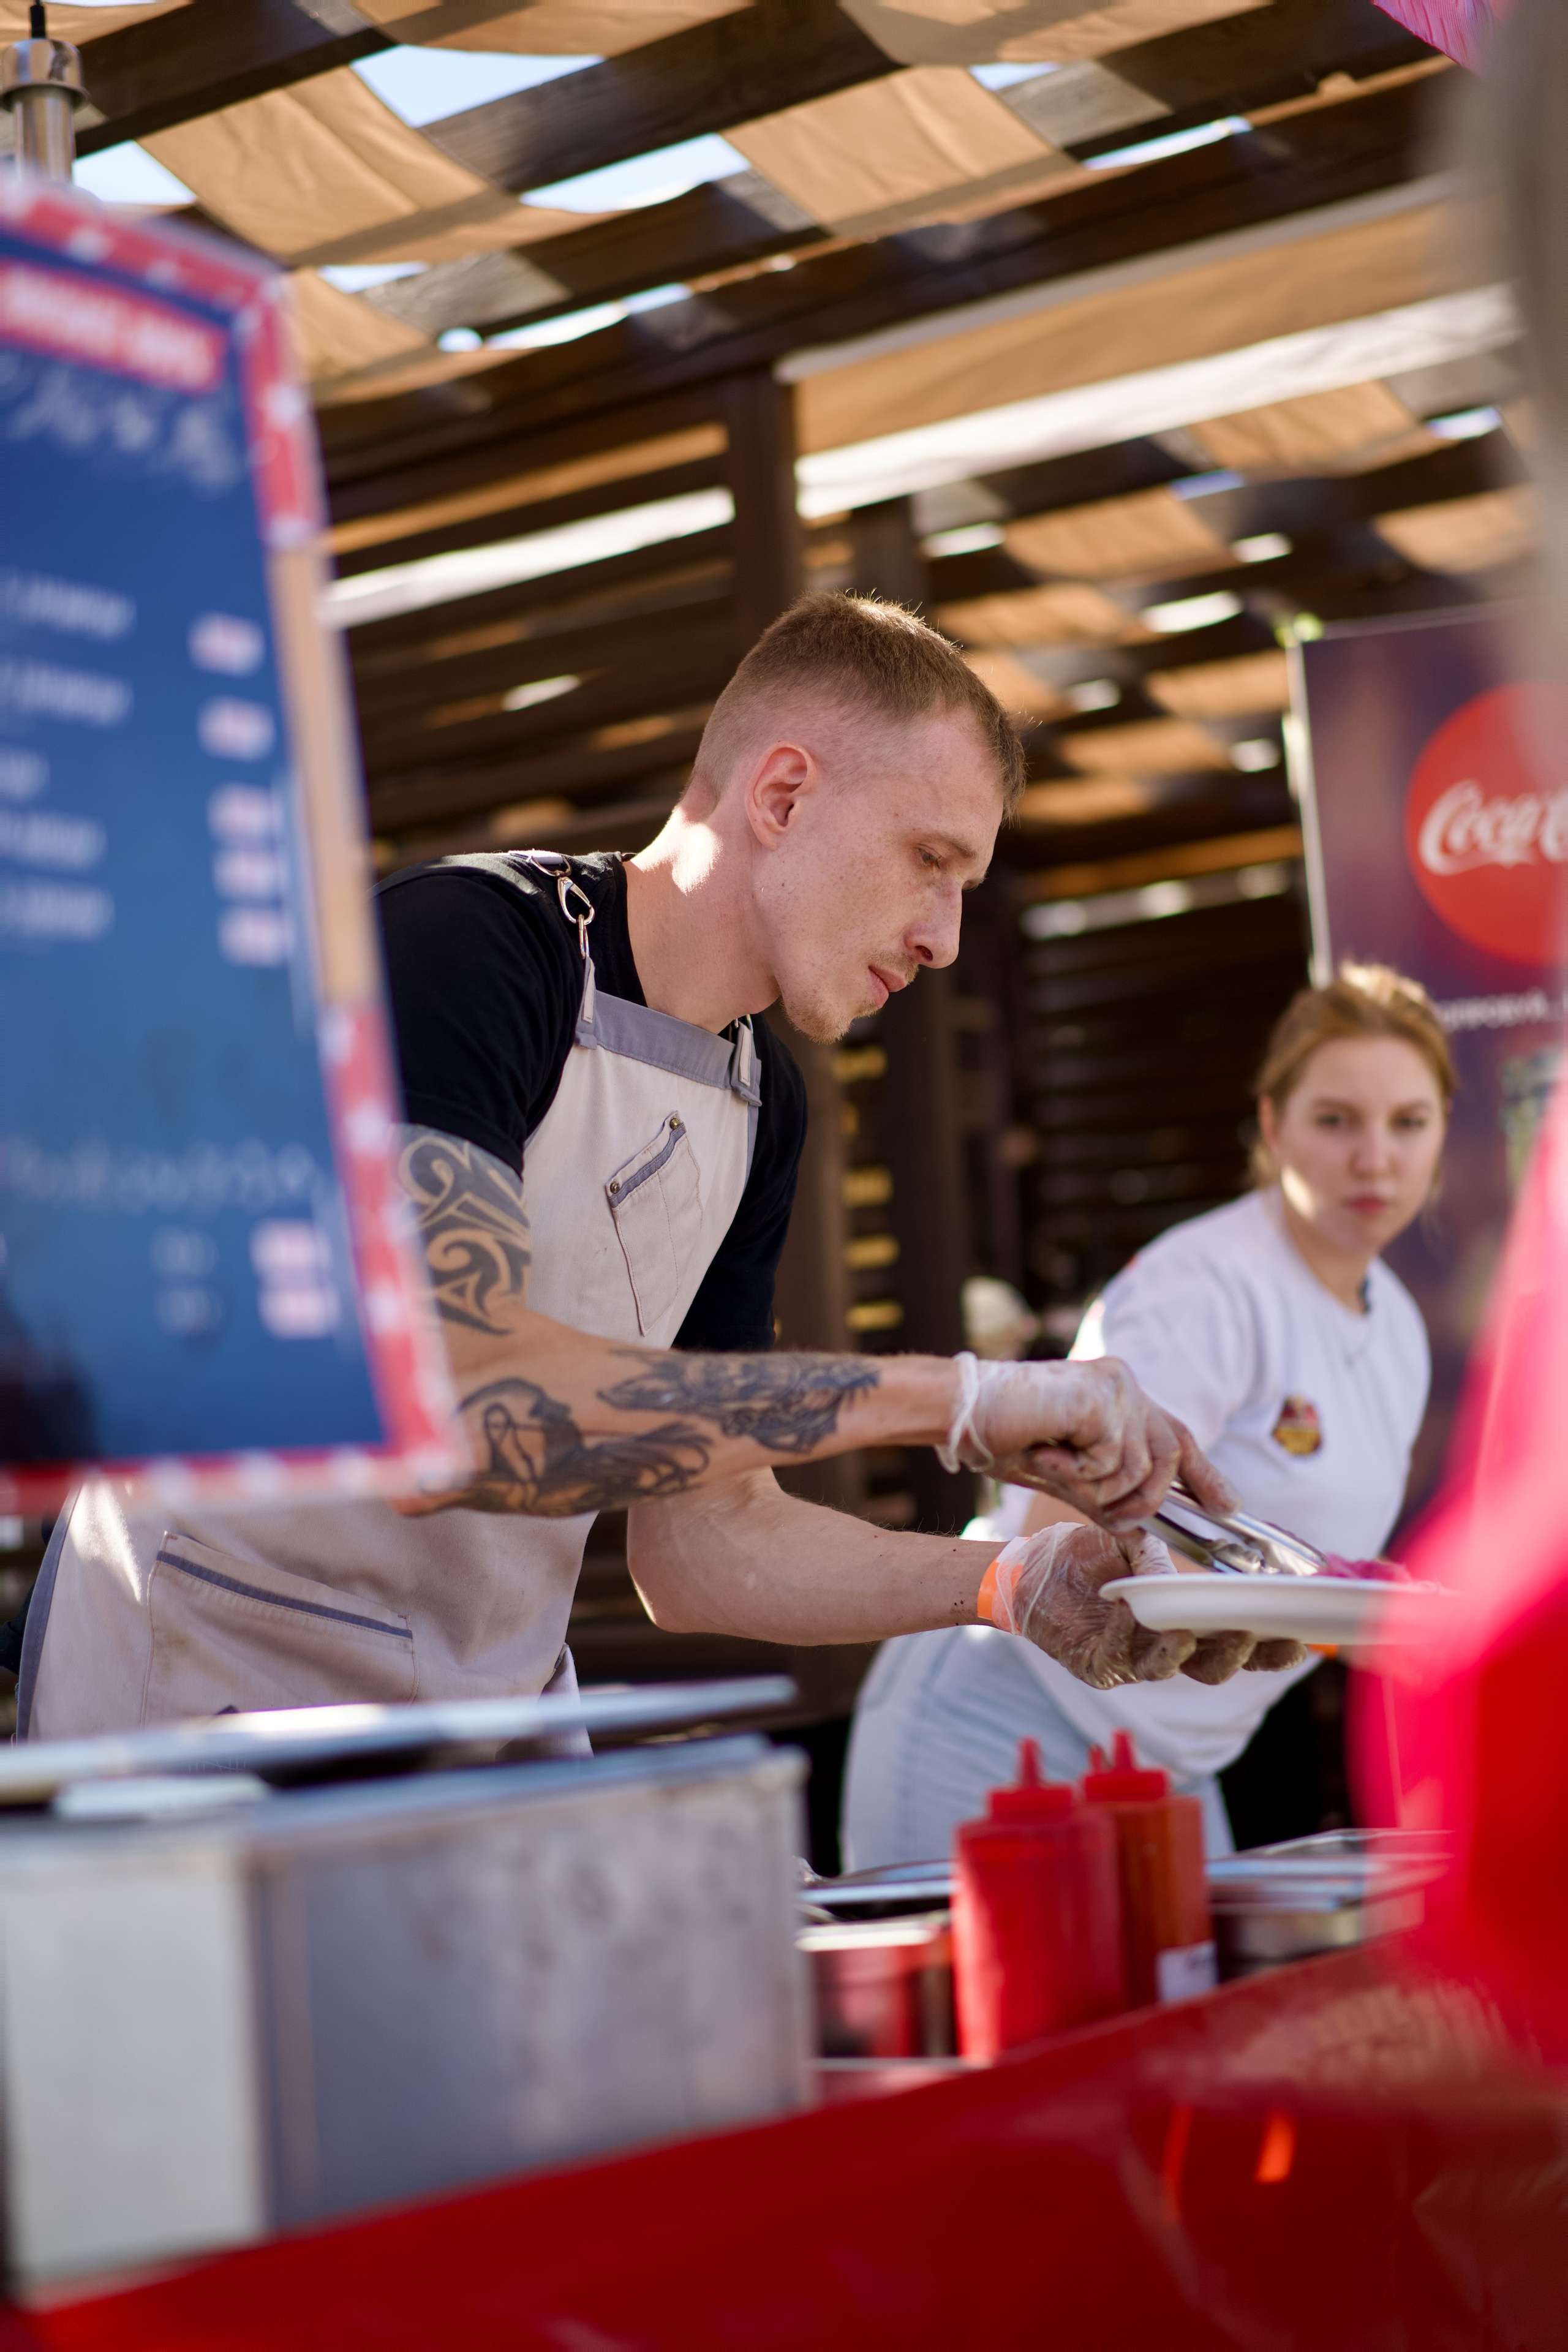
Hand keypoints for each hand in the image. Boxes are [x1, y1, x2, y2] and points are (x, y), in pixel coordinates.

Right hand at [944, 1354, 1236, 1529]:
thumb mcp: (1069, 1474)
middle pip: (1169, 1457)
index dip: (1204, 1473)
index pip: (1176, 1435)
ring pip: (1143, 1468)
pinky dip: (1078, 1472)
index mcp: (1122, 1395)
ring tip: (1057, 1470)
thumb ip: (1107, 1493)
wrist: (963, 1413)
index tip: (1227, 1506)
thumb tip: (1142, 1530)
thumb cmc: (1006, 1437)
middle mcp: (1126, 1385)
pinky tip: (1048, 1454)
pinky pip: (1112, 1461)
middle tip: (1106, 1510)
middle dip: (1143, 1499)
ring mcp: (1117, 1387)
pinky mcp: (1101, 1396)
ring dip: (1099, 1488)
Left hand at [982, 1527, 1295, 1687]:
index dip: (1274, 1644)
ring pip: (1174, 1665)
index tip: (1306, 1633)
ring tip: (1199, 1626)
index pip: (1241, 1641)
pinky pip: (1120, 1655)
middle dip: (1246, 1650)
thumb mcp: (1132, 1545)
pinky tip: (1142, 1614)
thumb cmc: (1088, 1558)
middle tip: (1267, 1631)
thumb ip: (1162, 1555)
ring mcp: (1131, 1660)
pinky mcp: (1096, 1664)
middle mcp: (1166, 1648)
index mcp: (1188, 1622)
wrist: (1029, 1568)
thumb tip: (1198, 1557)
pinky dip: (1134, 1637)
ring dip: (1190, 1648)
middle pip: (1218, 1664)